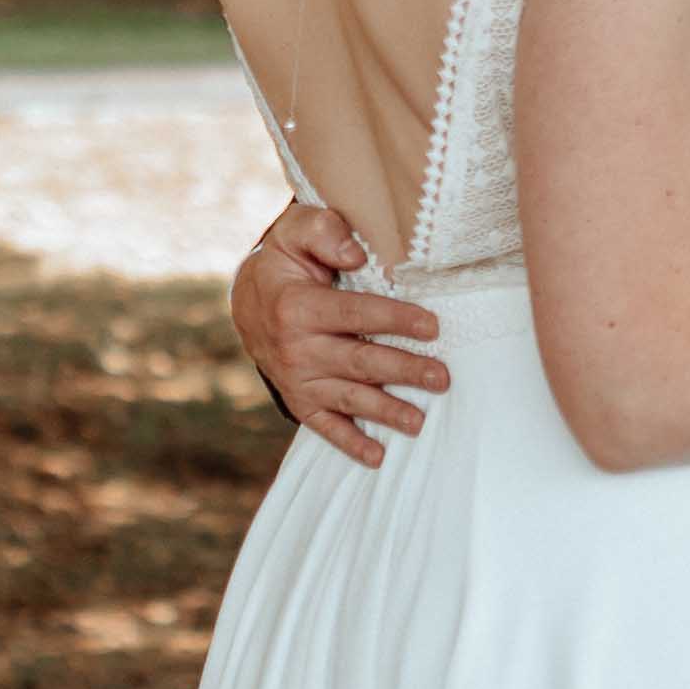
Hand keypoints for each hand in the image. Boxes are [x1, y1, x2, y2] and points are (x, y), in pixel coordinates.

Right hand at [232, 195, 445, 465]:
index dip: (395, 319)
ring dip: (385, 411)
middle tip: (442, 377)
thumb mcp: (296, 233)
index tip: (433, 326)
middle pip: (359, 361)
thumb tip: (356, 253)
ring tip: (419, 421)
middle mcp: (296, 348)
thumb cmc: (286, 262)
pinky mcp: (299, 400)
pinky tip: (378, 456)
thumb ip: (324, 232)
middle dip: (403, 370)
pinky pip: (324, 426)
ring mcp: (297, 379)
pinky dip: (349, 443)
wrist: (247, 301)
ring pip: (348, 398)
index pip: (356, 313)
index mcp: (299, 306)